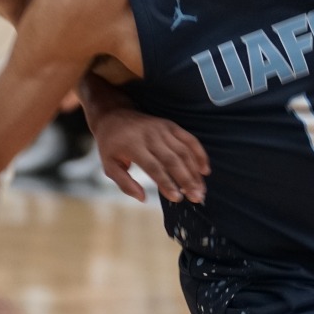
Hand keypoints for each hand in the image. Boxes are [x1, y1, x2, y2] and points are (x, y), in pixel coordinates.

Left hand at [90, 108, 208, 202]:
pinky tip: (204, 169)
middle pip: (173, 160)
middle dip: (187, 180)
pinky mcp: (170, 125)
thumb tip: (143, 198)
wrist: (114, 115)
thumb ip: (124, 184)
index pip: (154, 167)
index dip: (167, 183)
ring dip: (195, 171)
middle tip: (196, 197)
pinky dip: (199, 153)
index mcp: (133, 146)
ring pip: (184, 151)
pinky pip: (189, 139)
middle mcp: (150, 136)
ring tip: (201, 189)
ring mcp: (162, 129)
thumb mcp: (109, 165)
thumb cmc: (111, 145)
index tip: (177, 198)